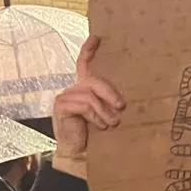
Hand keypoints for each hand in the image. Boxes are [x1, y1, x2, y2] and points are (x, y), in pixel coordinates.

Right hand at [51, 37, 125, 179]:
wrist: (82, 152)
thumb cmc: (97, 133)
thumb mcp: (108, 113)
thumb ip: (113, 101)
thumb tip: (129, 97)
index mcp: (85, 88)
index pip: (85, 64)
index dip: (89, 50)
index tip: (96, 37)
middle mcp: (74, 89)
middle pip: (94, 79)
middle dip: (110, 92)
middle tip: (122, 107)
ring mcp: (66, 96)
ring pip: (91, 94)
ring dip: (105, 110)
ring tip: (112, 123)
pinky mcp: (61, 106)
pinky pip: (84, 104)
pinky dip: (95, 115)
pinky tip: (100, 126)